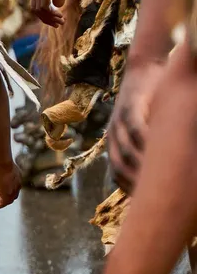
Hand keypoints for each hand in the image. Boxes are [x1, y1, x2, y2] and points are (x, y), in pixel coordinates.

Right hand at [0, 161, 21, 208]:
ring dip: (0, 203)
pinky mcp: (6, 194)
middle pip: (12, 196)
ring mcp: (12, 191)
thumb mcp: (6, 168)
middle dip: (5, 198)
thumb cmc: (4, 163)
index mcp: (18, 180)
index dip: (9, 192)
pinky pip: (2, 204)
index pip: (15, 189)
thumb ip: (5, 172)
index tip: (1, 193)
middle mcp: (17, 187)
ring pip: (8, 201)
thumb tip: (0, 170)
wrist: (4, 164)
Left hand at [31, 0, 79, 26]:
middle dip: (46, 20)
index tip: (56, 20)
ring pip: (39, 9)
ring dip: (50, 18)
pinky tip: (60, 15)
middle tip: (58, 24)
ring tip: (61, 21)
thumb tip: (57, 6)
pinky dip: (51, 13)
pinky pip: (45, 4)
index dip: (44, 15)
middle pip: (35, 9)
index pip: (36, 5)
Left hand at [108, 61, 165, 193]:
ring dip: (141, 167)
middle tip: (156, 199)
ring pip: (128, 150)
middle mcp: (113, 134)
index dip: (130, 190)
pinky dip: (145, 142)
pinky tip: (159, 151)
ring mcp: (119, 121)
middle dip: (136, 184)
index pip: (118, 175)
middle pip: (120, 167)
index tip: (146, 205)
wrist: (145, 67)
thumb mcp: (145, 128)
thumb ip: (147, 148)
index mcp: (115, 143)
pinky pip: (136, 129)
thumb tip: (158, 173)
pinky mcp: (129, 107)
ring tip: (160, 180)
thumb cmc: (151, 101)